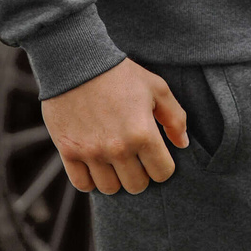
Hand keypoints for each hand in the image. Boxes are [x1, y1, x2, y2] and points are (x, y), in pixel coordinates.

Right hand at [43, 58, 188, 195]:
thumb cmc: (120, 74)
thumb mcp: (156, 88)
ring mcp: (91, 152)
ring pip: (111, 189)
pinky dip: (90, 180)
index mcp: (143, 134)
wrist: (75, 62)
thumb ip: (175, 117)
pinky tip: (95, 164)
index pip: (162, 173)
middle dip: (140, 174)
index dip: (162, 166)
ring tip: (114, 161)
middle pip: (137, 186)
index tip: (154, 155)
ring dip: (115, 178)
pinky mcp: (68, 151)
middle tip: (134, 158)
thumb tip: (182, 144)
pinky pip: (83, 184)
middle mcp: (118, 148)